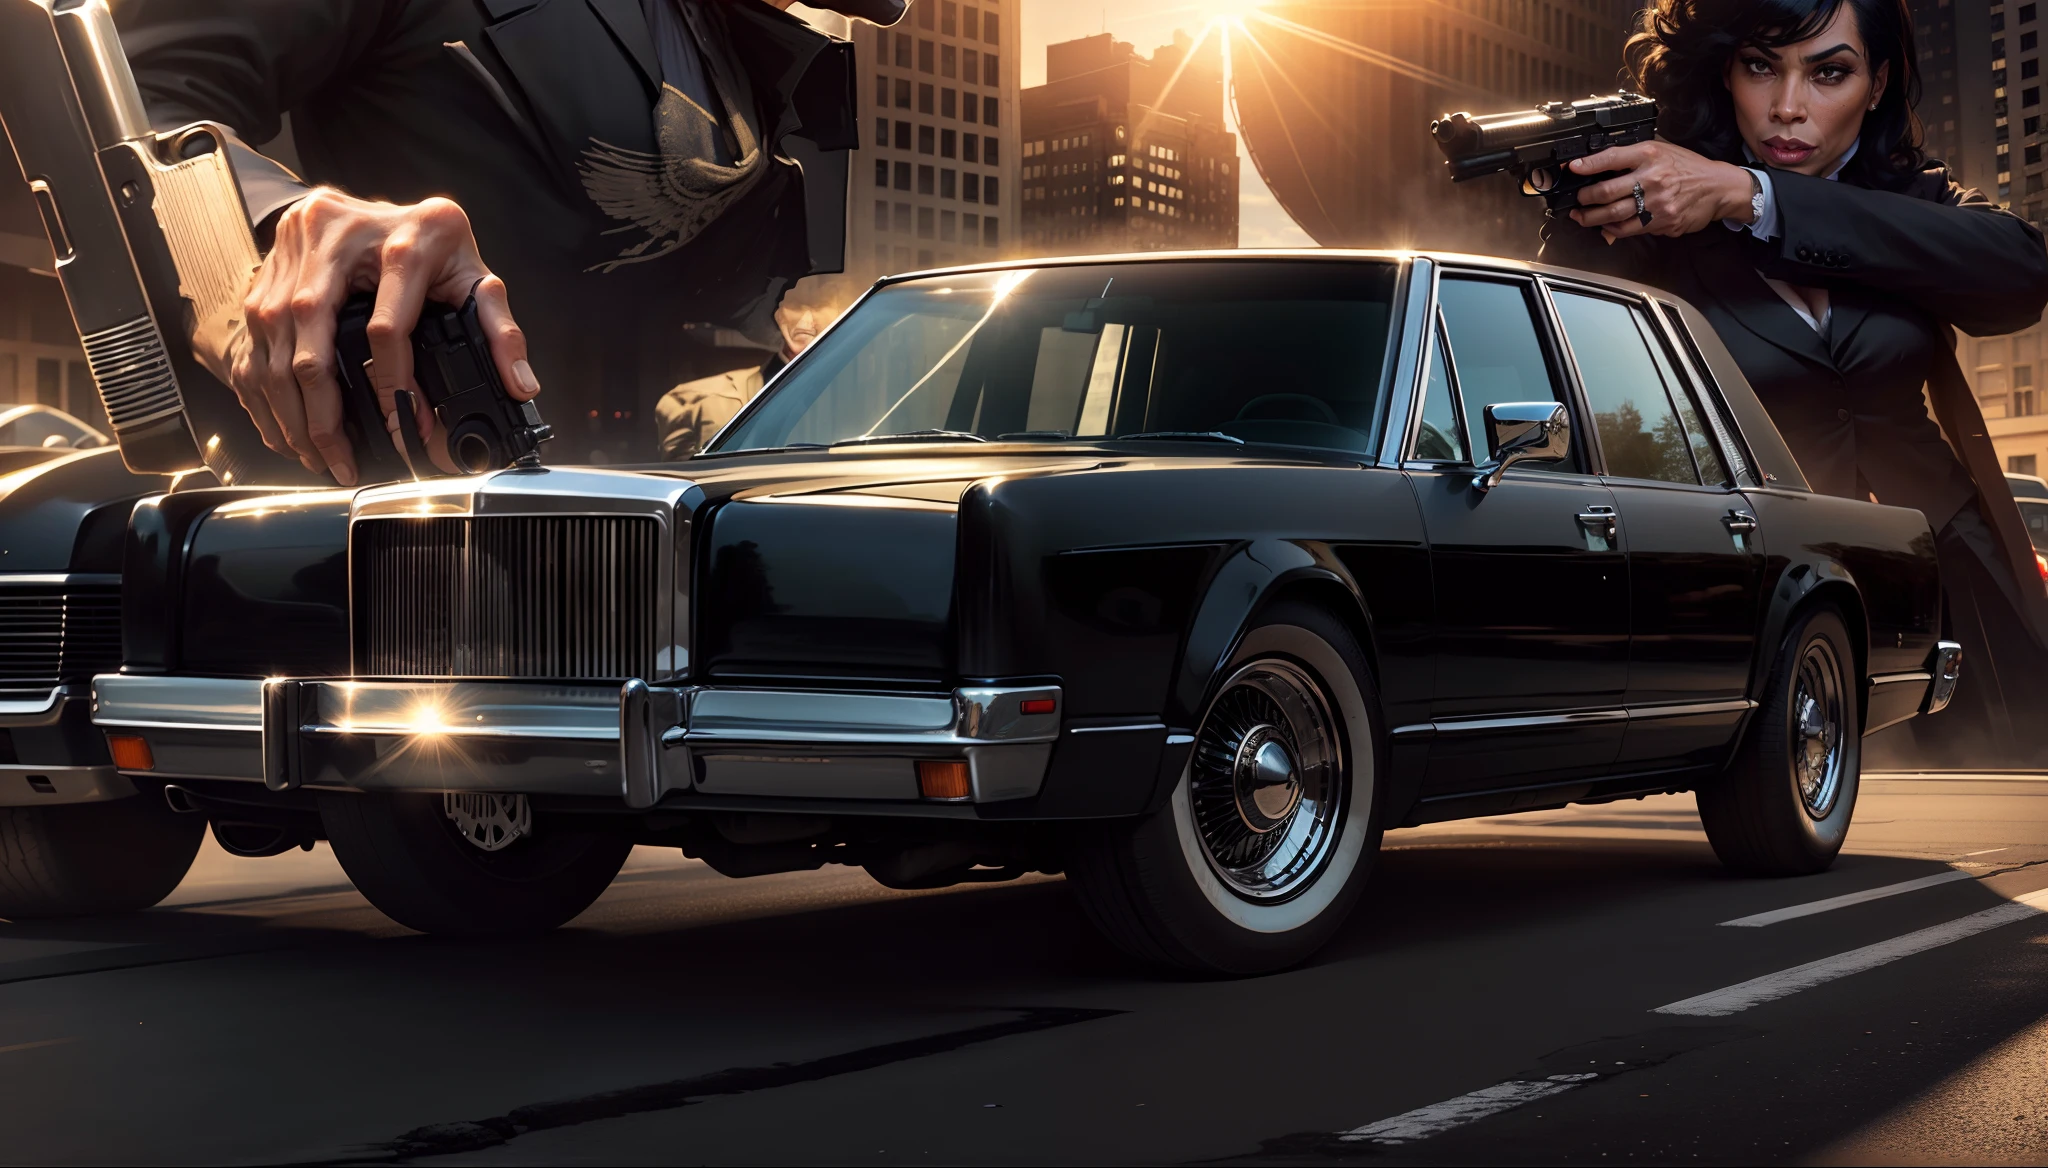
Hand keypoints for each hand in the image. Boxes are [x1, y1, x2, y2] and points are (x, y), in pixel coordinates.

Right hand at [209, 189, 539, 484]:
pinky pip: (249, 338)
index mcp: (402, 238)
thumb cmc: (430, 244)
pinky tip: (283, 425)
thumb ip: (499, 327)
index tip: (406, 427)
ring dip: (288, 410)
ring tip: (314, 454)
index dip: (395, 385)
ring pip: (271, 342)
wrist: (381, 206)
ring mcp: (291, 250)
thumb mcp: (472, 274)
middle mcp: (335, 235)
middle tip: (341, 459)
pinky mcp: (264, 268)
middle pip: (311, 337)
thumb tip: (520, 385)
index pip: (387, 326)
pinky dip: (261, 391)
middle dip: (323, 412)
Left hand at [1565, 141, 1755, 242]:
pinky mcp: (1661, 221)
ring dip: (1591, 218)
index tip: (1572, 168)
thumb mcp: (1663, 150)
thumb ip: (1634, 157)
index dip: (1588, 164)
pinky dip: (1612, 230)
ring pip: (1613, 215)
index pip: (1611, 157)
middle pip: (1606, 192)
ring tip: (1581, 217)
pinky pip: (1629, 229)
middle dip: (1584, 198)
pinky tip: (1605, 227)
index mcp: (1650, 154)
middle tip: (1576, 200)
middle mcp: (1652, 178)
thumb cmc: (1688, 167)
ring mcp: (1656, 202)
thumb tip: (1601, 165)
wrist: (1718, 187)